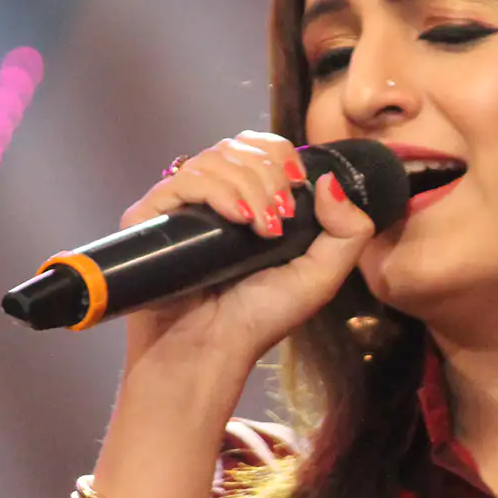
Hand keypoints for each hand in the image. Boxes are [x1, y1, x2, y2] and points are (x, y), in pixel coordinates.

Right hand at [118, 131, 376, 394]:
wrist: (210, 350)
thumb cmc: (260, 318)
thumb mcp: (322, 276)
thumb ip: (348, 232)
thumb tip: (329, 180)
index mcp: (248, 201)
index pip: (259, 148)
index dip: (281, 156)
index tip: (297, 186)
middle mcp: (212, 197)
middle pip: (239, 147)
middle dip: (269, 176)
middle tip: (279, 221)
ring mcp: (179, 206)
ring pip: (214, 159)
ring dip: (249, 186)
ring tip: (261, 230)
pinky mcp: (148, 217)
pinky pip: (181, 180)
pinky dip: (216, 191)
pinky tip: (236, 219)